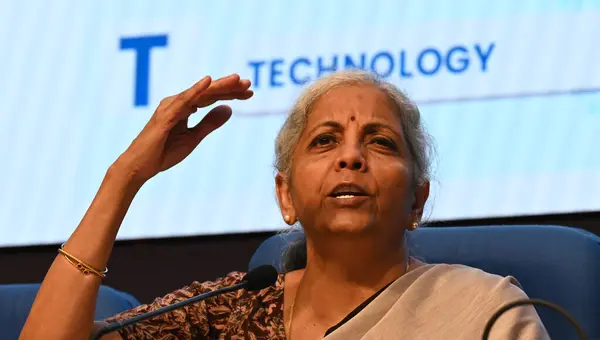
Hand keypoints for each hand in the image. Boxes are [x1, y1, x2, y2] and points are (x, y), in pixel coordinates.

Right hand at [114, 74, 252, 182]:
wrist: (139, 167)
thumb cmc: (163, 153)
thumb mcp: (193, 138)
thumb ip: (209, 123)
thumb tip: (229, 109)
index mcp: (185, 108)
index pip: (212, 97)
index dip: (231, 94)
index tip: (250, 92)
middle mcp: (178, 103)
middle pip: (208, 92)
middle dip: (229, 87)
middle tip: (249, 83)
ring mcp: (171, 107)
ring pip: (199, 94)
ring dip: (219, 86)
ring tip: (237, 80)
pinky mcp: (165, 116)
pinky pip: (183, 101)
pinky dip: (196, 90)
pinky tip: (208, 82)